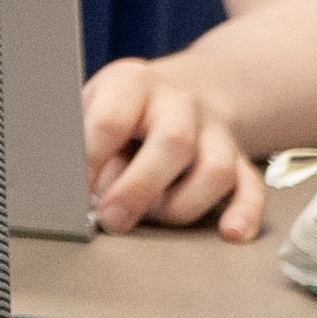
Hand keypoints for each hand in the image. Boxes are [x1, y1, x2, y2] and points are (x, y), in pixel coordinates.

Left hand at [83, 53, 262, 237]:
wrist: (181, 89)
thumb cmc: (122, 107)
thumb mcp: (90, 105)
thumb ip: (78, 140)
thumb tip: (66, 189)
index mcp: (133, 84)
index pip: (111, 121)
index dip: (90, 159)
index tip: (74, 190)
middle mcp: (180, 104)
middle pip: (173, 142)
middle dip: (139, 188)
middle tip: (111, 219)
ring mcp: (214, 132)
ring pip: (214, 170)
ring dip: (182, 205)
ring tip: (153, 217)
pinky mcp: (238, 159)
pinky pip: (251, 187)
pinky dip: (244, 212)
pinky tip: (230, 233)